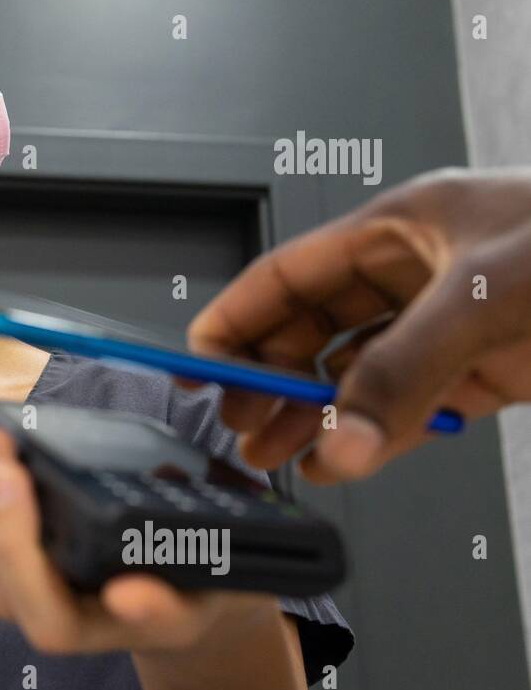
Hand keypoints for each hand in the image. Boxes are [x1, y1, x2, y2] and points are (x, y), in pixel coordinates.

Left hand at [0, 425, 275, 654]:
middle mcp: (54, 612)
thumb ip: (170, 604)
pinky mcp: (16, 553)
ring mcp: (29, 584)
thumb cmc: (196, 582)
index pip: (50, 619)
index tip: (16, 486)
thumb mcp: (207, 592)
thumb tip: (127, 597)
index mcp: (102, 628)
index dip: (26, 562)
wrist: (184, 581)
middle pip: (3, 581)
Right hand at [185, 168, 530, 482]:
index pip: (286, 277)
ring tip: (280, 454)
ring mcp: (452, 326)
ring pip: (357, 376)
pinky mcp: (490, 369)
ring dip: (315, 418)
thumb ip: (407, 370)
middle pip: (311, 331)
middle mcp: (418, 275)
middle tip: (241, 424)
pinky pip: (412, 407)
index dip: (233, 320)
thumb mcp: (487, 296)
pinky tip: (347, 460)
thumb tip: (343, 440)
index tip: (199, 366)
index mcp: (400, 229)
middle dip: (269, 381)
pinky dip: (376, 437)